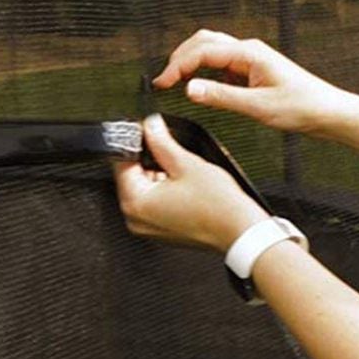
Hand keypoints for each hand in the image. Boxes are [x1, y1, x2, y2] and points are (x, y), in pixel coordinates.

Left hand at [113, 114, 267, 251]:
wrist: (237, 230)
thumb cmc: (216, 204)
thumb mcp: (186, 164)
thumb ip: (162, 143)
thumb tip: (150, 127)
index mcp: (135, 203)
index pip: (121, 165)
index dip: (133, 145)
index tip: (144, 133)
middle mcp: (135, 219)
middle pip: (130, 178)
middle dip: (147, 161)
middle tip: (169, 151)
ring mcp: (146, 228)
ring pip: (142, 191)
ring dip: (156, 176)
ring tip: (181, 173)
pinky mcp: (158, 231)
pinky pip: (152, 205)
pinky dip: (162, 192)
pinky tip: (182, 187)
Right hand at [153, 30, 347, 137]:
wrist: (322, 110)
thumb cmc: (299, 105)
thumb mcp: (256, 106)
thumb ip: (221, 96)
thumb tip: (190, 89)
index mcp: (249, 54)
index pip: (203, 52)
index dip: (178, 66)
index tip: (162, 84)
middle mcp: (247, 51)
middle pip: (203, 41)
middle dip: (178, 58)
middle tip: (161, 82)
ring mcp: (247, 58)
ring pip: (209, 48)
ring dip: (187, 60)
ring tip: (171, 80)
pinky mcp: (248, 69)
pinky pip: (218, 61)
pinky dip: (199, 68)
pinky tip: (194, 83)